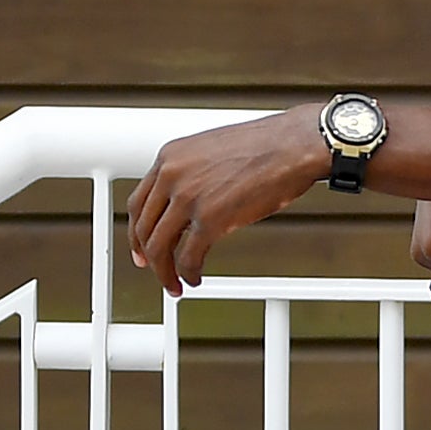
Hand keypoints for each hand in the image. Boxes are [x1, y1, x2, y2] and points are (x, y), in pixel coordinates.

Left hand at [122, 112, 322, 292]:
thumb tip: (187, 203)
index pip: (138, 202)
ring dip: (165, 272)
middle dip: (148, 256)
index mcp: (171, 157)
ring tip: (175, 283)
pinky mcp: (210, 219)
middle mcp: (173, 175)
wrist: (294, 146)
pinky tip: (194, 277)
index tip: (141, 246)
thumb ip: (191, 175)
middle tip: (154, 269)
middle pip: (144, 228)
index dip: (136, 231)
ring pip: (161, 247)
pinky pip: (187, 257)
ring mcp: (189, 197)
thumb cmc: (266, 147)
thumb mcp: (211, 152)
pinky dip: (187, 273)